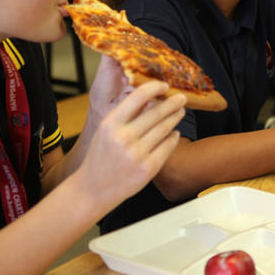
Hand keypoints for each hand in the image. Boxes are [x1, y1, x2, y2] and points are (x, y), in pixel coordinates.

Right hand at [65, 59, 185, 206]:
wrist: (93, 188)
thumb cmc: (100, 158)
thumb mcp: (105, 131)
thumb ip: (124, 116)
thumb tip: (149, 98)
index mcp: (110, 124)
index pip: (137, 97)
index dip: (154, 88)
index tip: (164, 86)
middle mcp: (124, 137)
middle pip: (156, 113)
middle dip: (172, 103)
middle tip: (181, 98)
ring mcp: (137, 154)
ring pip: (164, 129)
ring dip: (175, 118)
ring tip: (180, 112)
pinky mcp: (148, 168)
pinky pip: (166, 147)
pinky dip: (172, 138)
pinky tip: (173, 133)